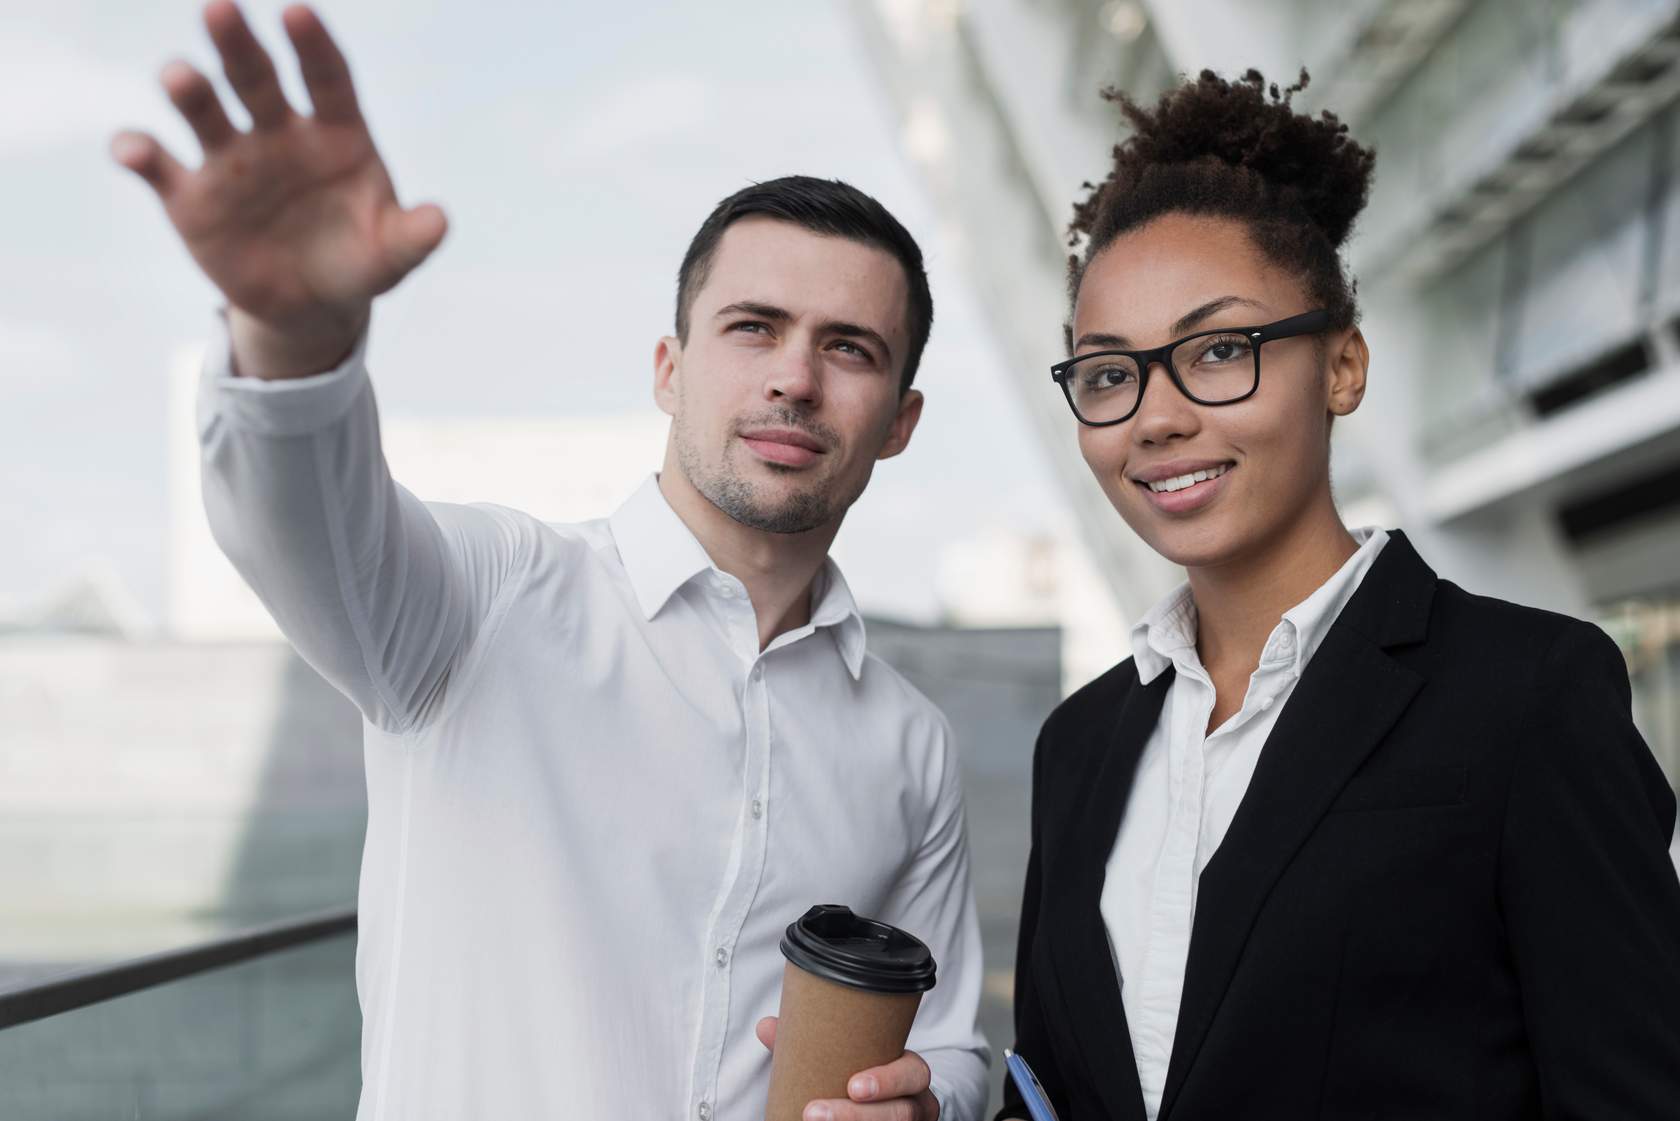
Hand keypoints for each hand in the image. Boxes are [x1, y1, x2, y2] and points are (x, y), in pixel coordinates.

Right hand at [110, 1, 446, 377]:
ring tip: (179, 76)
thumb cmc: (358, 261)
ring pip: (206, 112)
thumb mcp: (391, 255)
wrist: (312, 306)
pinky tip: (132, 149)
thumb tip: (440, 221)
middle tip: (220, 9)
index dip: (313, 46)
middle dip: (239, 45)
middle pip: (257, 79)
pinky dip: (141, 154)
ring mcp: (232, 161)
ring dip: (190, 91)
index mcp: (336, 133)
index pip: (327, 78)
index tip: (297, 12)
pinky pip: (160, 168)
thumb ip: (413, 236)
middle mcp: (279, 133)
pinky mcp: (191, 198)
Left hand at [756, 1016, 940, 1120]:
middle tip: (813, 1113)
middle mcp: (916, 1103)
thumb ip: (811, 1043)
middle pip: (899, 1113)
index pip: (913, 1073)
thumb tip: (766, 1026)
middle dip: (856, 1116)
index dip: (887, 1081)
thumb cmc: (862, 1074)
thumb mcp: (847, 1058)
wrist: (877, 1106)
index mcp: (909, 1073)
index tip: (852, 1086)